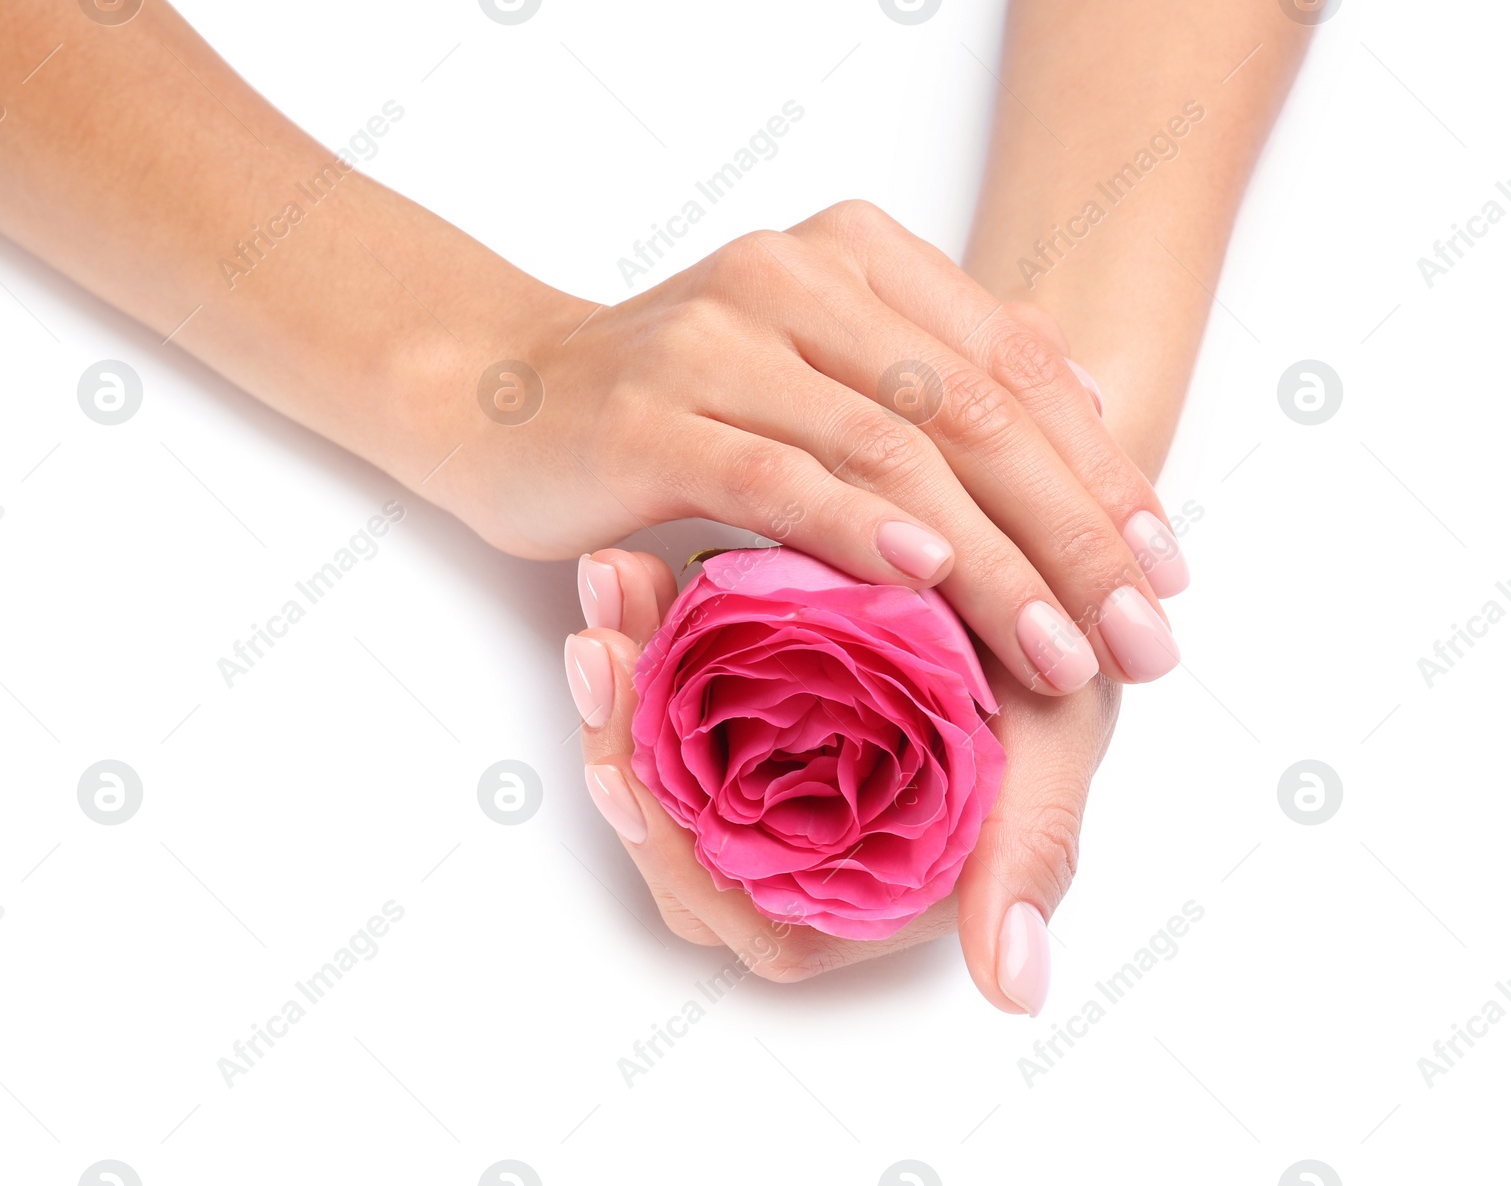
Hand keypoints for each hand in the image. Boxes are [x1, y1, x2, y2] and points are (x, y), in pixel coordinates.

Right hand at [427, 201, 1186, 691]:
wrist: (502, 394)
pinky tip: (929, 581)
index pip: (1015, 364)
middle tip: (1142, 636)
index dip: (1103, 471)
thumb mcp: (815, 369)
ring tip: (1059, 652)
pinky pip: (780, 476)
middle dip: (1074, 533)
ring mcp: (718, 338)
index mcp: (853, 256)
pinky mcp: (649, 415)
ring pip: (892, 452)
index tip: (1164, 571)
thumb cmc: (671, 402)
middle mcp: (794, 277)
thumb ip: (933, 381)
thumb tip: (1092, 420)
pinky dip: (862, 530)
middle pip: (974, 411)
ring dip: (991, 561)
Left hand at [566, 548, 1118, 1003]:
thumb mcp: (1064, 731)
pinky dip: (651, 634)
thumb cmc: (1064, 648)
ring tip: (606, 581)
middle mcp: (812, 842)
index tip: (619, 775)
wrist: (1045, 554)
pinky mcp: (756, 697)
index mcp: (872, 887)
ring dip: (622, 678)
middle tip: (597, 644)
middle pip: (676, 833)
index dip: (675, 857)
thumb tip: (1015, 990)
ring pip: (663, 760)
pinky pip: (677, 691)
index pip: (744, 914)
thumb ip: (1035, 851)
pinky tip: (634, 568)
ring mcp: (777, 766)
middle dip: (619, 738)